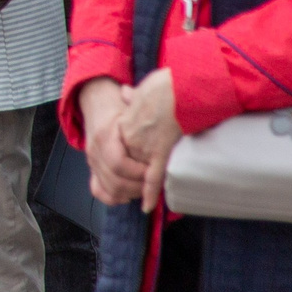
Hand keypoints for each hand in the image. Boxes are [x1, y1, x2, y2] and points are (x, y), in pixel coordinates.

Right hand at [76, 77, 147, 206]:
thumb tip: (170, 121)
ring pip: (108, 188)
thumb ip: (148, 122)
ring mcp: (92, 160)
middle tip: (152, 186)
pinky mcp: (92, 167)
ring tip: (145, 190)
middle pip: (114, 180)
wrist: (96, 102)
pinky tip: (126, 197)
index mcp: (105, 136)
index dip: (137, 173)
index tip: (152, 173)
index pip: (117, 164)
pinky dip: (112, 197)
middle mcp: (95, 150)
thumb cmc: (118, 106)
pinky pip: (97, 189)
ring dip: (129, 193)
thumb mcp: (132, 108)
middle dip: (137, 187)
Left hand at [117, 66, 183, 212]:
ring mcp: (143, 148)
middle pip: (123, 167)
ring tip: (143, 196)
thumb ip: (132, 97)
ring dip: (140, 188)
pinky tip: (148, 205)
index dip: (120, 166)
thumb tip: (125, 92)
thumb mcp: (139, 90)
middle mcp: (129, 139)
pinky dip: (150, 193)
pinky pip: (153, 178)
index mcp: (122, 126)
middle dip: (128, 180)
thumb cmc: (162, 86)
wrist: (175, 86)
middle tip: (134, 189)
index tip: (124, 172)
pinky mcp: (160, 153)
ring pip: (137, 175)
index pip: (116, 153)